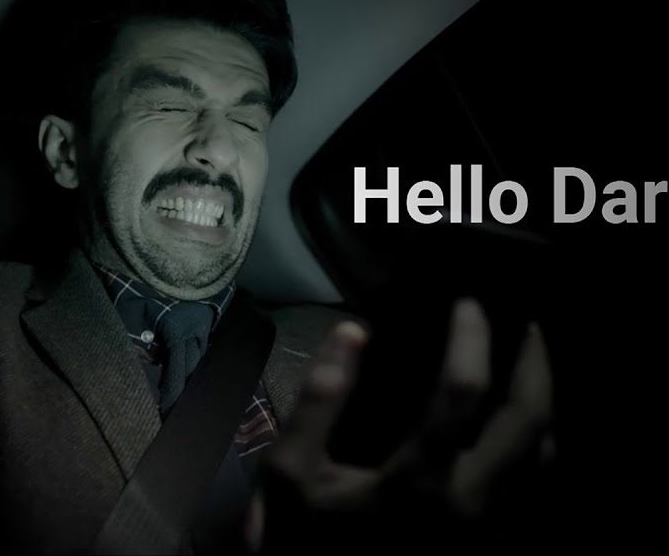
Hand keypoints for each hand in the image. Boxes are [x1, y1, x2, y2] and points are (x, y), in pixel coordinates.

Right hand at [246, 299, 553, 551]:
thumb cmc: (307, 547)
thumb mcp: (290, 472)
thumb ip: (318, 399)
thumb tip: (353, 330)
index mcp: (418, 482)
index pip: (462, 394)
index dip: (471, 339)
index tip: (468, 305)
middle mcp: (470, 506)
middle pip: (528, 426)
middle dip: (537, 367)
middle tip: (531, 328)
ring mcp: (491, 534)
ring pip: (545, 462)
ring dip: (545, 408)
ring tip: (532, 371)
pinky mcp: (494, 549)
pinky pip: (537, 493)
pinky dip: (539, 450)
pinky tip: (523, 429)